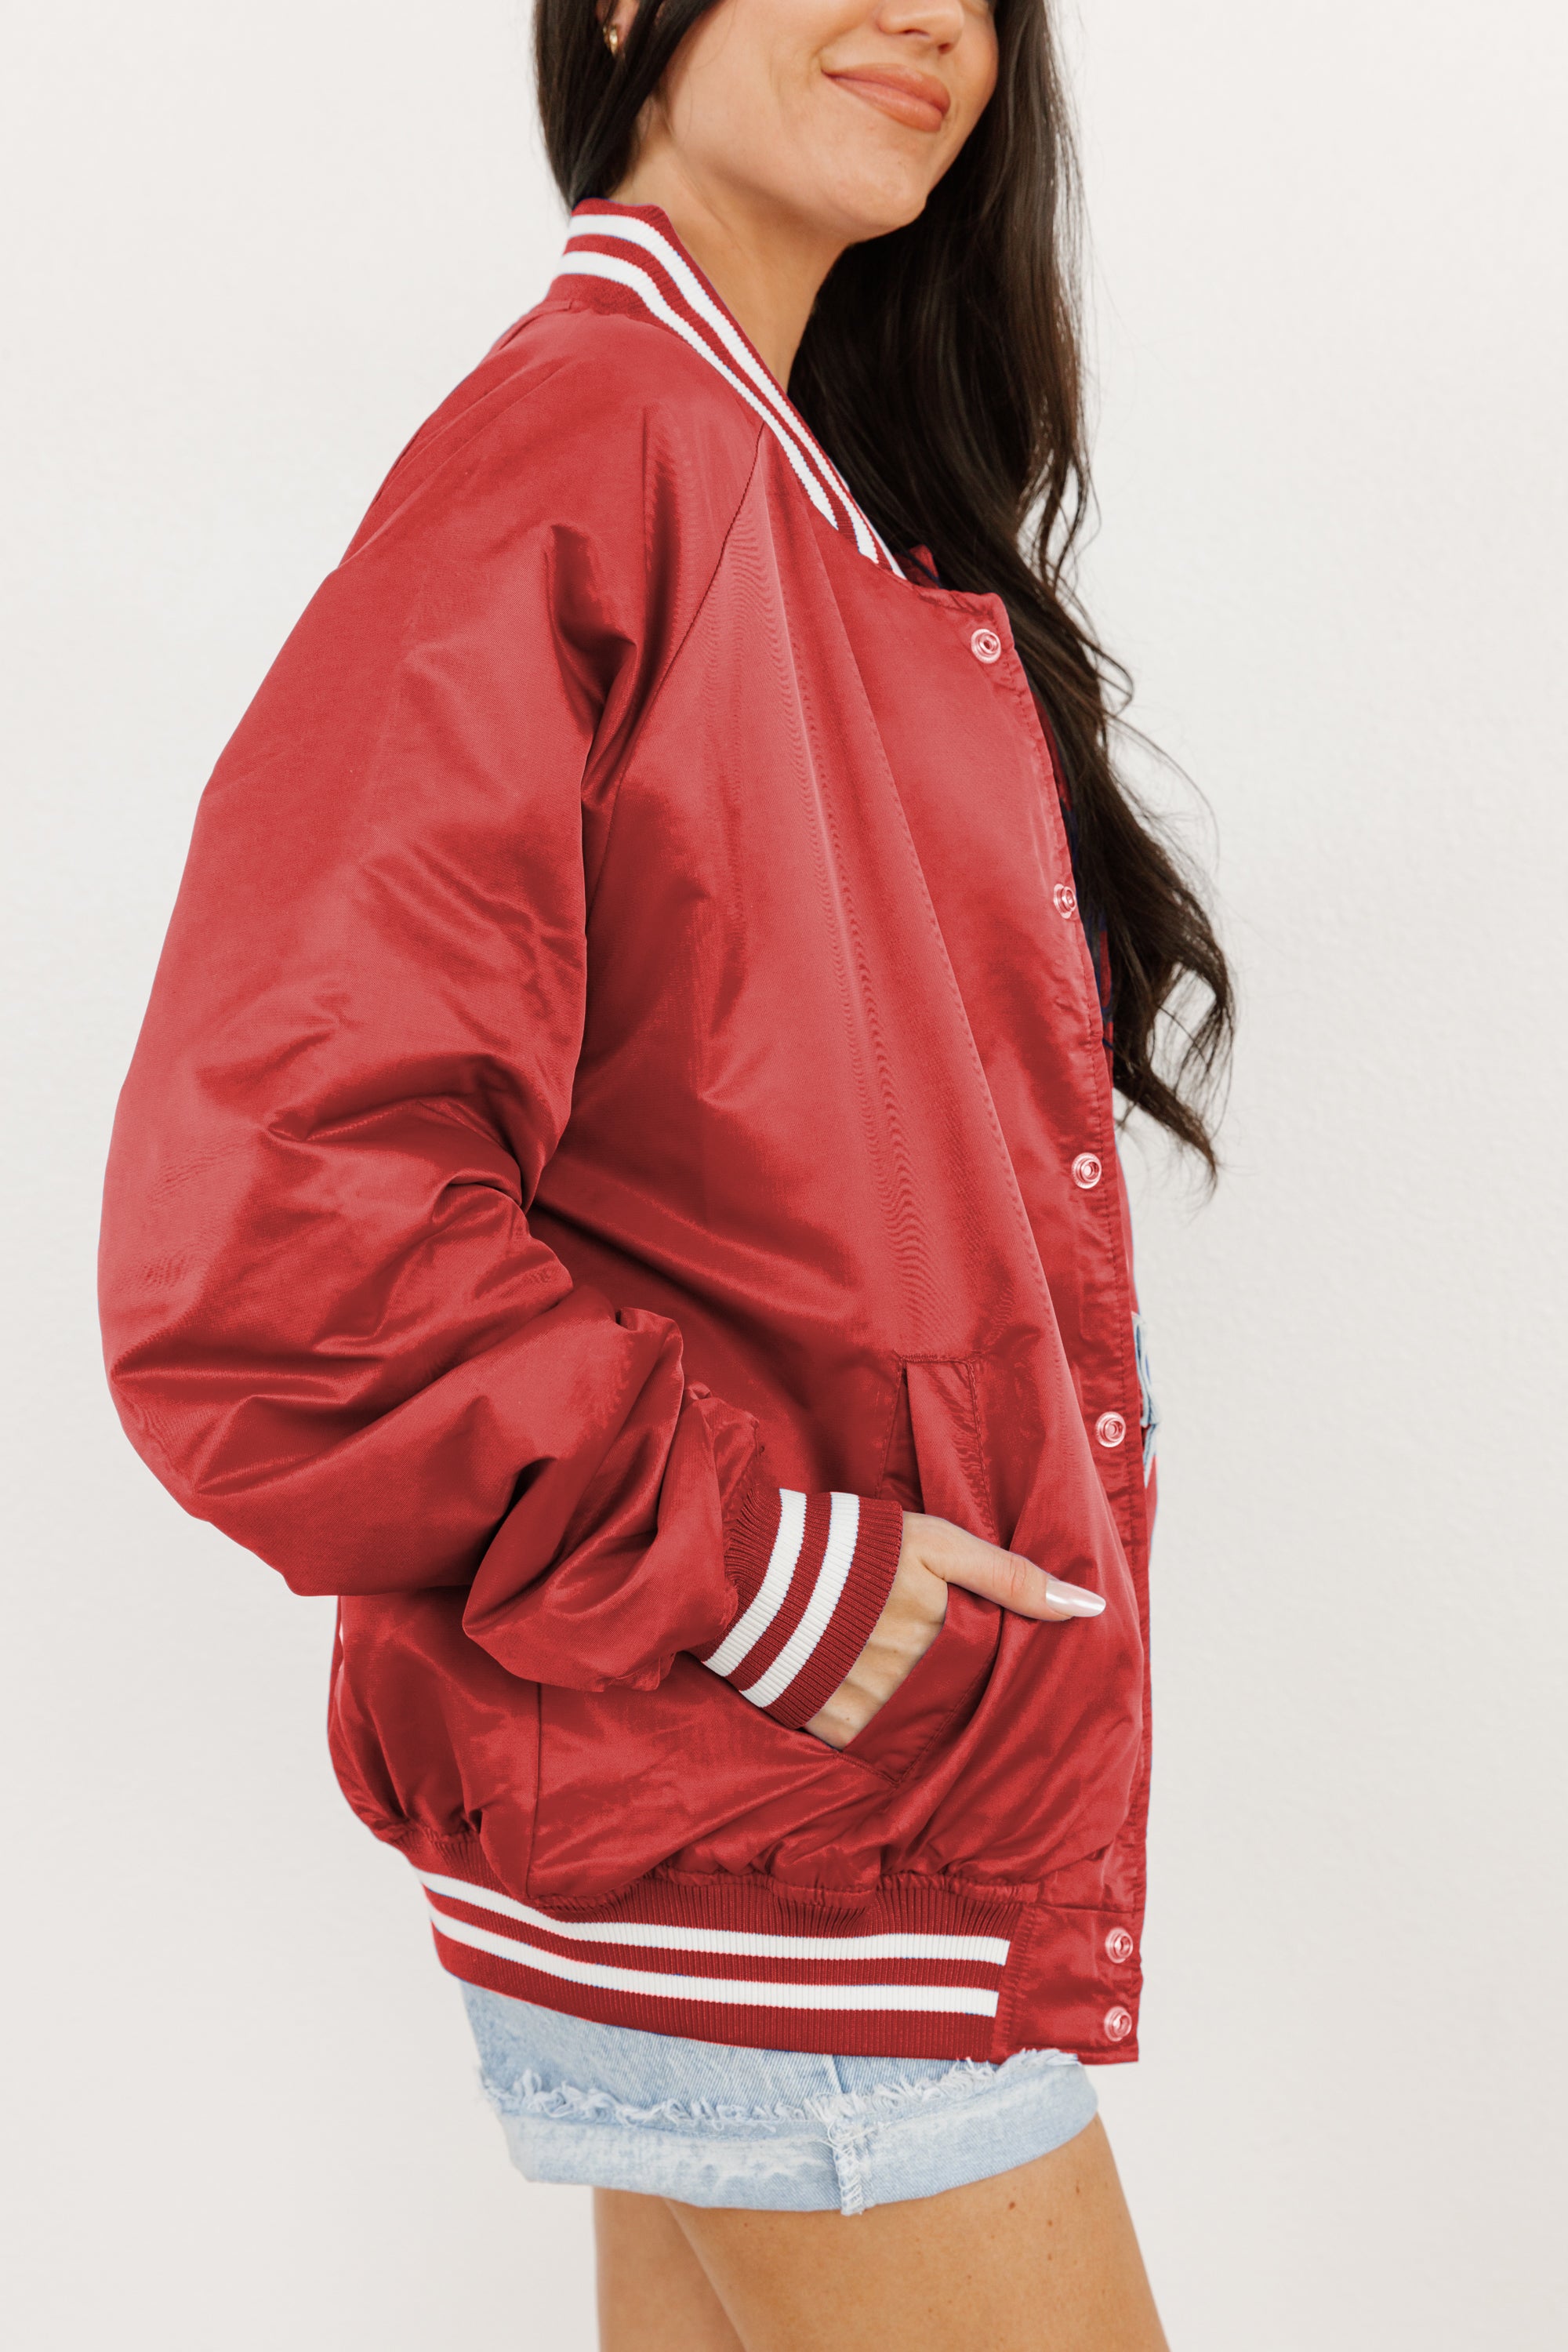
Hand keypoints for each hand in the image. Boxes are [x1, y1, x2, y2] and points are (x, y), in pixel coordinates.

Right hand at [805, 1511, 1105, 1749]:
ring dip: (917, 1709)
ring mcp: (875, 1714)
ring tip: (895, 1675)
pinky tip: (864, 1691)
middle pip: (960, 1706)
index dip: (996, 1668)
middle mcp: (919, 1689)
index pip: (996, 1675)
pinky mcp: (833, 1729)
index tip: (989, 1660)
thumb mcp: (939, 1544)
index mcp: (949, 1644)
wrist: (758, 1567)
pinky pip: (871, 1742)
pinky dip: (875, 1724)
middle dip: (956, 1692)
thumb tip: (1090, 1611)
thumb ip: (1012, 1578)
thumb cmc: (856, 1548)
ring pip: (919, 1727)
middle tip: (932, 1664)